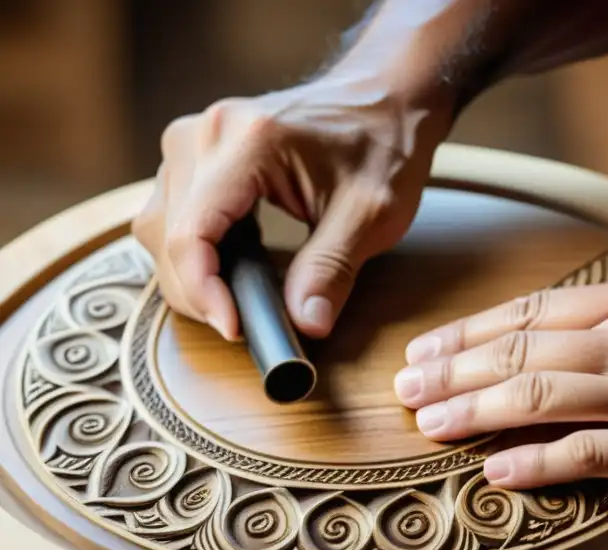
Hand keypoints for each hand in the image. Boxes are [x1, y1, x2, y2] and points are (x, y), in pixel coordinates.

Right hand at [132, 76, 453, 340]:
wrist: (384, 100)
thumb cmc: (382, 146)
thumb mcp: (372, 215)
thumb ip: (332, 269)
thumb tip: (306, 324)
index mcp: (245, 143)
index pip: (191, 232)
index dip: (203, 291)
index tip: (236, 328)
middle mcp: (204, 134)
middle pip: (165, 234)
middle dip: (198, 291)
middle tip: (246, 324)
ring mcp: (194, 139)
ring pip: (159, 226)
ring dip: (190, 274)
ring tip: (238, 302)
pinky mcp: (197, 153)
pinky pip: (172, 213)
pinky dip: (195, 253)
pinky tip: (232, 272)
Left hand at [393, 273, 607, 515]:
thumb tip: (593, 328)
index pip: (539, 311)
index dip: (474, 331)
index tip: (431, 348)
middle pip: (525, 350)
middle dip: (454, 369)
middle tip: (405, 386)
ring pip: (544, 397)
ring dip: (475, 411)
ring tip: (427, 424)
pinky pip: (594, 457)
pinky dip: (539, 463)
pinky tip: (498, 472)